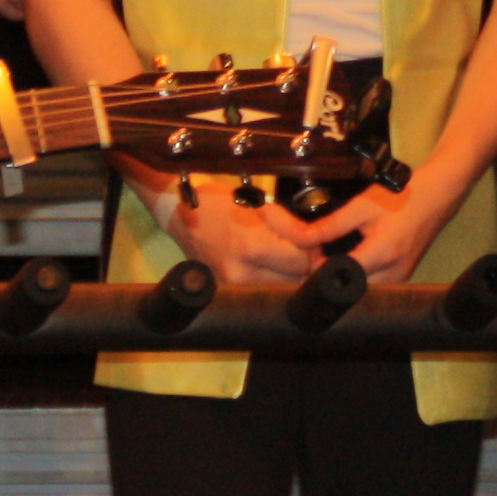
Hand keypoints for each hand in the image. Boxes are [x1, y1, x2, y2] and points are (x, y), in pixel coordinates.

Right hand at [165, 175, 332, 285]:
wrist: (179, 213)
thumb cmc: (218, 203)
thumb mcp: (261, 206)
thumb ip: (293, 228)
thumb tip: (317, 245)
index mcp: (251, 247)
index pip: (300, 263)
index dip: (312, 252)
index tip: (314, 244)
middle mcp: (241, 273)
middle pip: (293, 280)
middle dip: (301, 265)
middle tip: (299, 248)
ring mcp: (231, 286)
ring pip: (279, 288)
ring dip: (287, 274)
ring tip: (279, 254)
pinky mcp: (226, 292)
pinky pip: (260, 289)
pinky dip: (269, 278)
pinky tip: (263, 263)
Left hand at [288, 179, 434, 275]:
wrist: (434, 197)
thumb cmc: (402, 198)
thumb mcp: (362, 206)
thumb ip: (331, 225)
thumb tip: (304, 239)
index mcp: (381, 255)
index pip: (338, 276)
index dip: (319, 266)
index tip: (313, 252)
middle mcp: (392, 274)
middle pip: (349, 288)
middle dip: (331, 275)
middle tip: (323, 252)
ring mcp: (399, 279)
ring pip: (361, 290)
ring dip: (346, 277)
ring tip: (339, 254)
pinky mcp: (401, 278)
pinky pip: (374, 285)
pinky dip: (360, 275)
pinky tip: (357, 256)